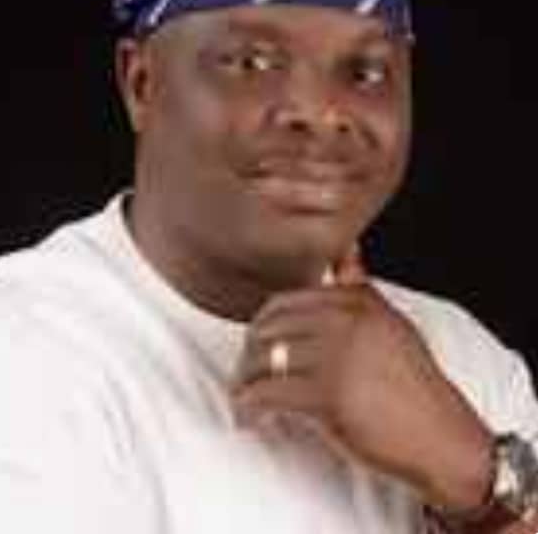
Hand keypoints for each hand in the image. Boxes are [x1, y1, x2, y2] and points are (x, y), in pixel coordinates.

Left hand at [231, 249, 493, 511]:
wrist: (443, 438)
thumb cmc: (414, 386)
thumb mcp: (392, 323)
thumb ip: (360, 286)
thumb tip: (345, 249)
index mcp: (357, 300)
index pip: (286, 302)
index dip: (263, 326)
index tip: (256, 346)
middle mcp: (346, 320)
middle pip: (269, 327)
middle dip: (249, 352)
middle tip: (245, 374)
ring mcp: (337, 355)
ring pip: (264, 357)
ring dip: (245, 380)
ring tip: (243, 395)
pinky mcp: (329, 394)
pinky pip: (268, 393)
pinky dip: (249, 406)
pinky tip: (249, 416)